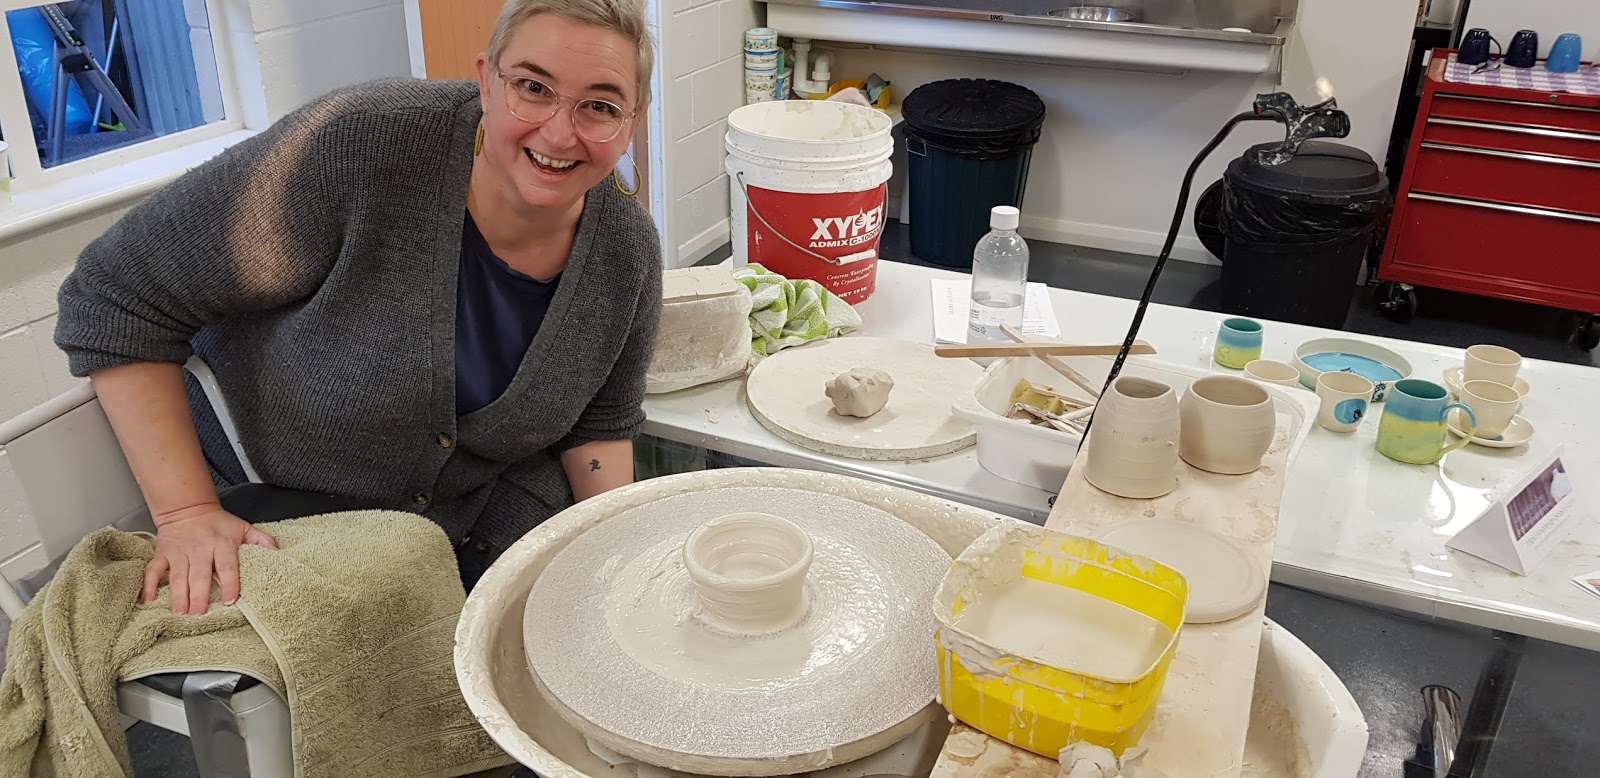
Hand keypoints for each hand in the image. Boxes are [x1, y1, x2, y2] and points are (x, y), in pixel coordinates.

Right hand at [143, 504, 277, 614]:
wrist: (188, 509)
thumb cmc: (218, 524)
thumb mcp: (244, 528)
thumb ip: (262, 541)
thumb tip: (279, 554)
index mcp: (222, 544)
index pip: (228, 566)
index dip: (230, 583)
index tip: (230, 600)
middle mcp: (200, 549)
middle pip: (200, 575)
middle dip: (198, 595)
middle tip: (198, 614)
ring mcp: (179, 552)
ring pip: (178, 576)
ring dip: (178, 595)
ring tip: (180, 613)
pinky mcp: (163, 554)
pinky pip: (153, 570)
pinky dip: (149, 585)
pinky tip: (147, 600)